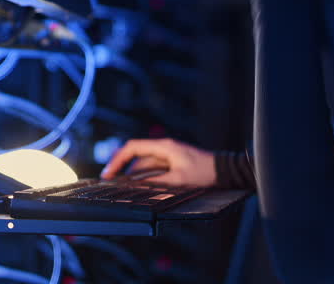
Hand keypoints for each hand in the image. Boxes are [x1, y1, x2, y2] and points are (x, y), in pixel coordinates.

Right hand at [99, 138, 216, 187]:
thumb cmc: (205, 172)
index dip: (118, 159)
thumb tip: (136, 186)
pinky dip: (144, 175)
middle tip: (110, 181)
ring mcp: (169, 154)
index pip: (133, 148)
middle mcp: (164, 148)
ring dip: (133, 173)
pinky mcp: (173, 162)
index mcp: (164, 147)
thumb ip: (156, 182)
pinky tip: (140, 185)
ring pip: (144, 162)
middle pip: (136, 155)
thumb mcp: (179, 180)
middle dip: (122, 167)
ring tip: (121, 186)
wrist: (225, 170)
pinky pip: (153, 167)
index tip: (109, 173)